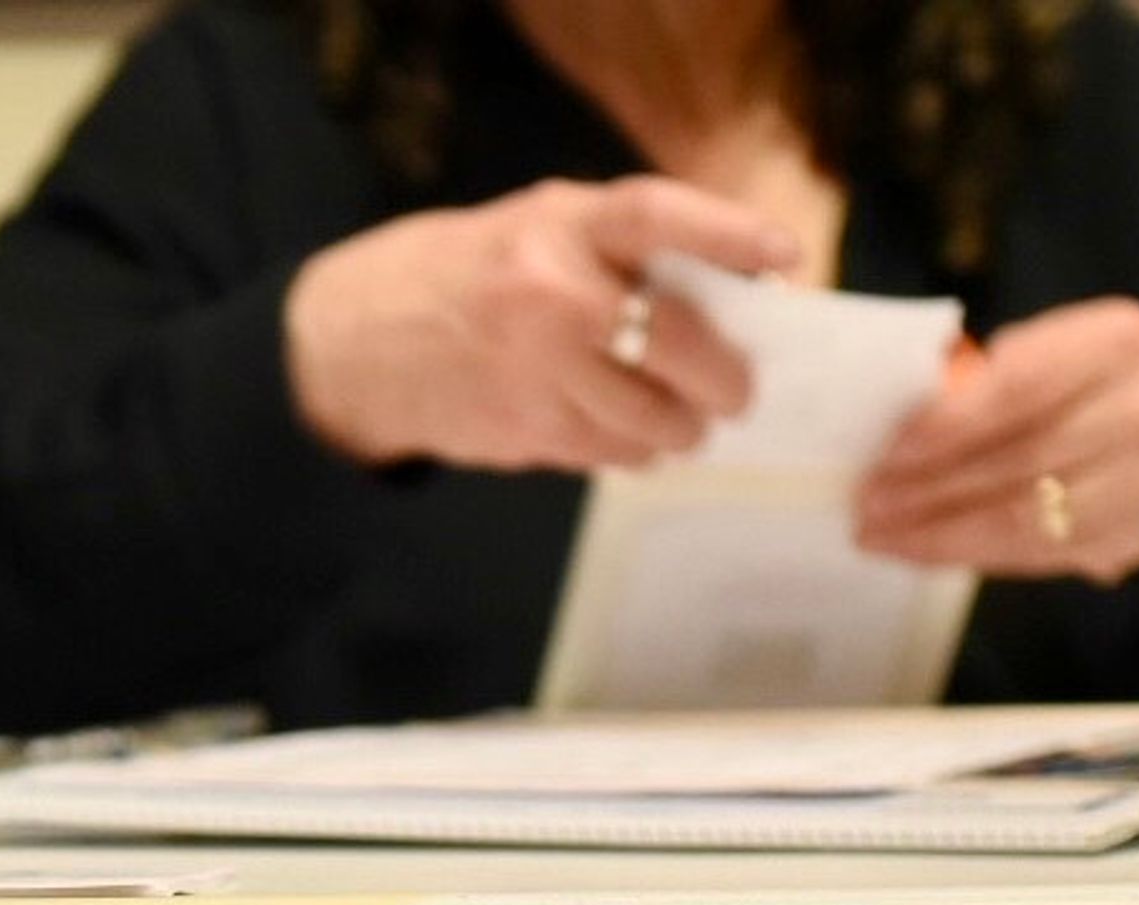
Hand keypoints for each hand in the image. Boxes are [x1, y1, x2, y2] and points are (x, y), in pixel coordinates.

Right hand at [282, 177, 798, 473]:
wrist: (352, 342)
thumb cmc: (469, 275)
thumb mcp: (537, 229)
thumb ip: (619, 249)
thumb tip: (733, 292)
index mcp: (557, 226)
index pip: (657, 217)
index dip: (729, 234)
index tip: (787, 258)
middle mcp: (547, 295)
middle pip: (672, 343)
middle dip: (722, 378)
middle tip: (739, 392)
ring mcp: (531, 371)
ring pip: (647, 418)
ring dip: (679, 428)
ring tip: (683, 423)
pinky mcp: (519, 432)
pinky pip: (605, 453)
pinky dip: (630, 450)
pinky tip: (625, 437)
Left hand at [857, 299, 1138, 583]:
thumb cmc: (1098, 386)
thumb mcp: (1063, 352)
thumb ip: (997, 377)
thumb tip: (898, 418)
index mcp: (1118, 341)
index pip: (1020, 385)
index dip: (948, 422)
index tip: (888, 449)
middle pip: (1015, 457)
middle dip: (926, 486)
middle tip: (864, 501)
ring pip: (1020, 516)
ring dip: (936, 532)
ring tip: (878, 534)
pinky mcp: (1133, 538)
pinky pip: (1034, 553)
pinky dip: (969, 554)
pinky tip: (921, 550)